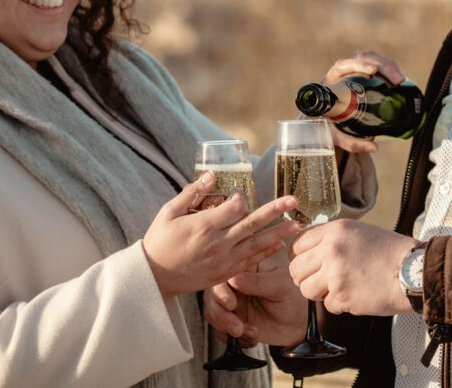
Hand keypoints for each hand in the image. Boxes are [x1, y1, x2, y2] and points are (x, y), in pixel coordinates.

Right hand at [142, 172, 300, 299]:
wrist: (153, 278)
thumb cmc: (159, 241)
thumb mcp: (168, 212)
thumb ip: (191, 193)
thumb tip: (212, 174)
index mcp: (203, 226)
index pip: (235, 208)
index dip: (241, 197)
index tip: (238, 193)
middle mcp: (218, 243)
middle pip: (252, 223)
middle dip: (275, 210)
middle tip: (294, 200)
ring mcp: (223, 260)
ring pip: (257, 244)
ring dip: (279, 233)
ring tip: (297, 224)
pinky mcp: (225, 273)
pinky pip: (251, 261)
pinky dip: (266, 252)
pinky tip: (280, 243)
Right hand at [204, 251, 307, 346]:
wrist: (300, 324)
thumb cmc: (294, 297)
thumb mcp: (280, 285)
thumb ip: (258, 282)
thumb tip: (234, 279)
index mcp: (246, 267)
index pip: (224, 272)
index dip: (222, 289)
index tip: (232, 303)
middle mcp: (235, 284)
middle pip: (212, 294)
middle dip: (221, 313)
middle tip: (237, 325)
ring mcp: (231, 302)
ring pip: (212, 312)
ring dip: (226, 327)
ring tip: (248, 332)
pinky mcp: (231, 320)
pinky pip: (219, 329)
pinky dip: (233, 338)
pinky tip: (252, 337)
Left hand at [289, 219, 418, 315]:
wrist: (413, 271)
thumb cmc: (391, 252)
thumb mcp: (359, 231)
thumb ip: (333, 239)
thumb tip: (311, 251)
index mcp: (335, 230)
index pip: (297, 243)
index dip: (298, 256)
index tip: (305, 264)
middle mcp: (331, 250)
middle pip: (295, 268)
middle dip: (305, 277)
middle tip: (318, 281)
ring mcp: (335, 274)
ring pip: (305, 289)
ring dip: (318, 293)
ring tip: (337, 289)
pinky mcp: (342, 296)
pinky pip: (327, 305)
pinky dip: (338, 305)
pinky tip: (354, 296)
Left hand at [320, 49, 405, 153]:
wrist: (321, 120)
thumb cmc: (325, 125)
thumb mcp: (336, 135)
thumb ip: (353, 142)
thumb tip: (374, 146)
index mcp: (331, 81)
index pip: (343, 65)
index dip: (359, 65)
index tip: (373, 71)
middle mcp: (343, 72)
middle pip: (363, 57)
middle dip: (382, 66)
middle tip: (397, 81)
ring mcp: (354, 70)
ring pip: (373, 58)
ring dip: (389, 66)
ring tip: (401, 81)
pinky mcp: (365, 74)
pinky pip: (378, 65)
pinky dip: (390, 69)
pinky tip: (399, 80)